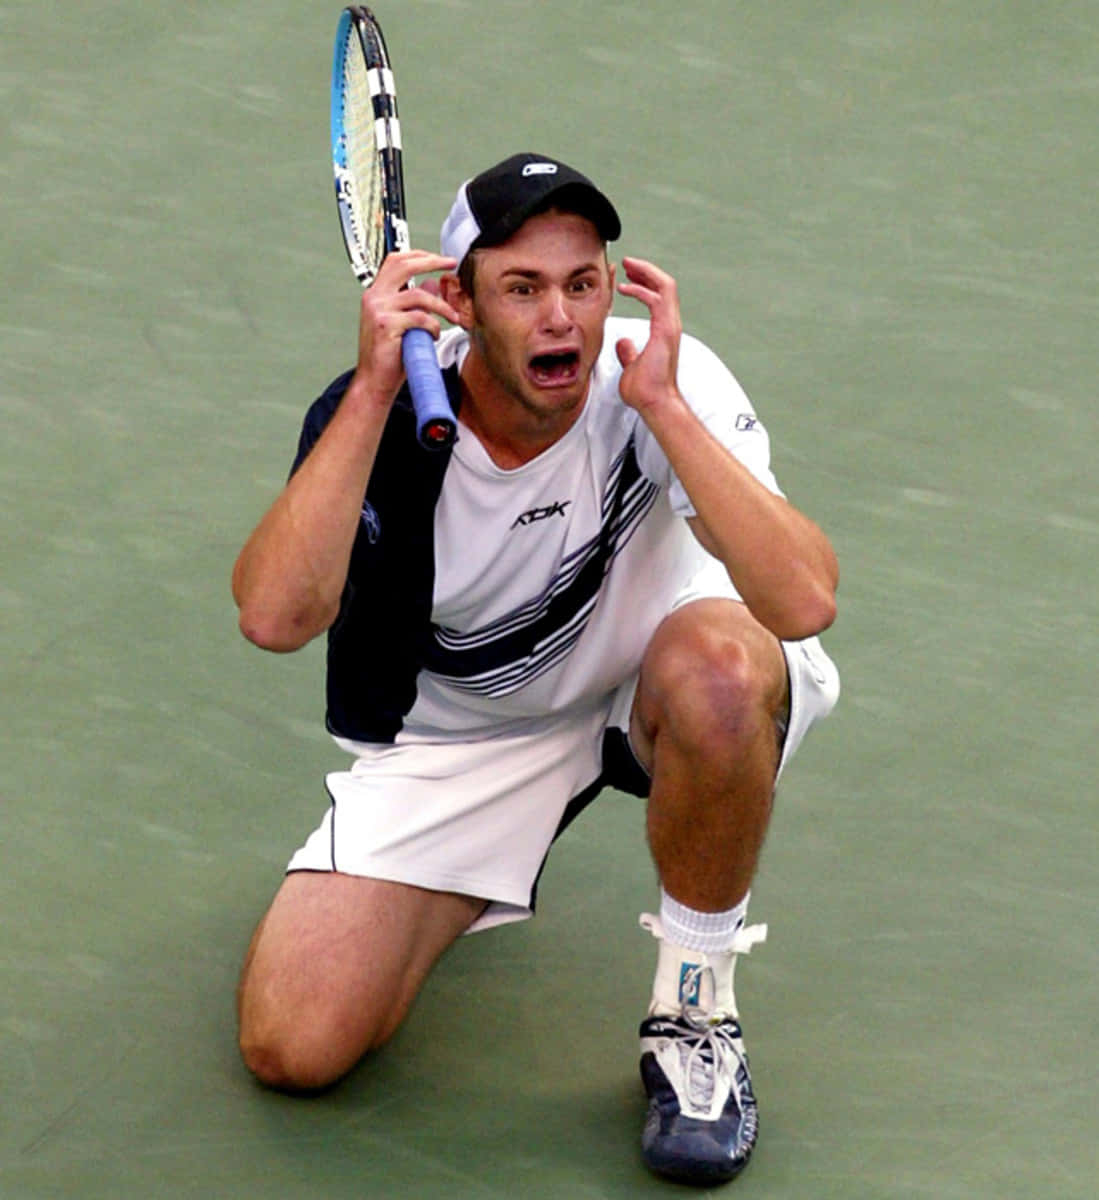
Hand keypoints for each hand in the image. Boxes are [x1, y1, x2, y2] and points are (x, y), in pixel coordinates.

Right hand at [354, 250, 458, 405]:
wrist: (374, 381)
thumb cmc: (389, 356)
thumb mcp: (404, 323)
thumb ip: (415, 303)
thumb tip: (432, 284)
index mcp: (376, 294)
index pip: (395, 261)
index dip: (418, 255)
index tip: (440, 258)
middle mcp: (374, 297)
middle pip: (404, 265)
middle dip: (431, 261)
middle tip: (451, 264)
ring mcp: (378, 310)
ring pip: (419, 296)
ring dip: (441, 306)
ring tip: (452, 318)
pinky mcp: (386, 325)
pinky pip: (420, 318)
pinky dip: (433, 326)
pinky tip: (434, 336)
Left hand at [614, 256, 683, 414]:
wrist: (654, 403)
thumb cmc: (644, 390)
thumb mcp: (631, 365)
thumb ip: (628, 352)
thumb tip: (622, 343)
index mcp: (663, 330)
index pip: (658, 297)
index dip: (644, 284)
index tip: (626, 280)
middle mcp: (670, 324)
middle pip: (665, 285)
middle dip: (646, 271)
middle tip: (628, 264)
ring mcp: (670, 326)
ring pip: (665, 286)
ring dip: (646, 272)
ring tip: (628, 265)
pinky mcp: (666, 329)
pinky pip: (658, 297)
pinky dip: (642, 288)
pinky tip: (625, 288)